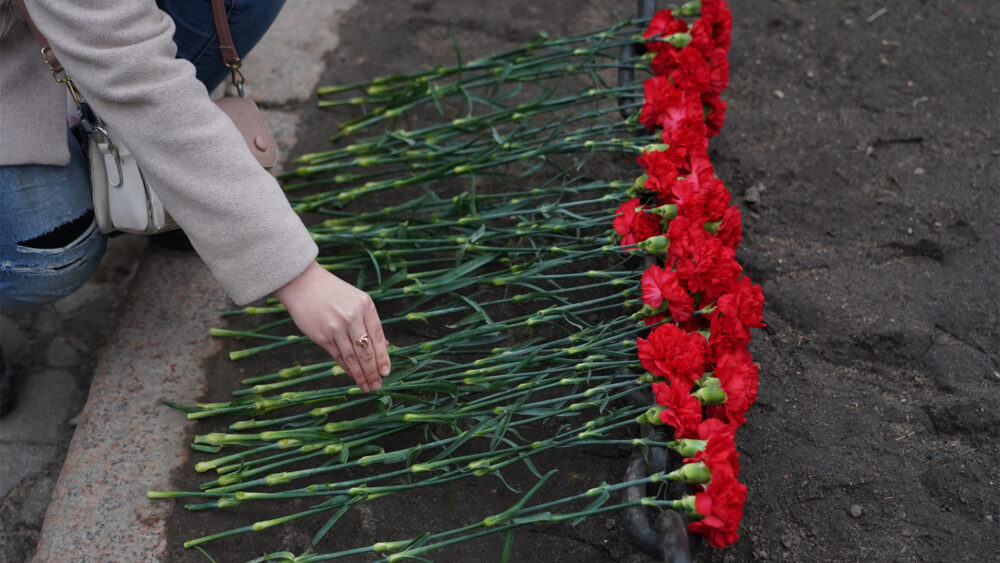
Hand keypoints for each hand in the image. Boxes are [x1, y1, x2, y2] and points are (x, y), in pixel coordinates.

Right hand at [274, 261, 389, 390]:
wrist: (303, 283)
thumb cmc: (333, 293)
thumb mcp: (357, 301)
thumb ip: (370, 323)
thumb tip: (385, 346)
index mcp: (365, 306)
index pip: (378, 337)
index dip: (383, 357)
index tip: (386, 372)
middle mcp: (352, 317)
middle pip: (366, 351)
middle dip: (373, 372)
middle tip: (378, 385)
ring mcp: (336, 327)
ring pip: (352, 357)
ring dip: (360, 375)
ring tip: (367, 386)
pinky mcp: (321, 336)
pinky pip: (338, 356)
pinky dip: (347, 368)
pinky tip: (353, 376)